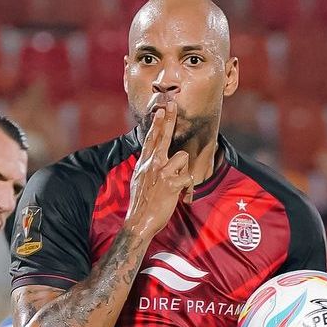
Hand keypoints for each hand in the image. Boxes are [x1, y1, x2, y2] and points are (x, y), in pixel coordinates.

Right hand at [124, 102, 193, 239]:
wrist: (138, 221)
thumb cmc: (141, 202)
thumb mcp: (139, 180)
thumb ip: (147, 167)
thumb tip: (153, 160)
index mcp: (144, 163)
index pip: (151, 139)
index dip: (157, 124)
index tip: (161, 110)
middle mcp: (152, 164)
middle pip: (163, 137)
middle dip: (168, 120)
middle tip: (172, 105)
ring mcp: (161, 172)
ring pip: (183, 158)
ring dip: (184, 171)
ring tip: (176, 185)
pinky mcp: (171, 184)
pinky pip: (188, 178)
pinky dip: (188, 189)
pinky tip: (181, 197)